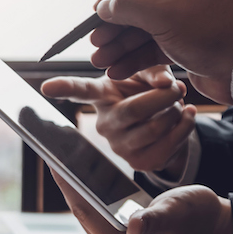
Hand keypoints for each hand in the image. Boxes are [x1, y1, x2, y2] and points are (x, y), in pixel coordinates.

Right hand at [41, 66, 195, 176]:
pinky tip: (186, 116)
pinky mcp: (140, 163)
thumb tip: (166, 84)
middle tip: (178, 87)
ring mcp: (120, 147)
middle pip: (133, 110)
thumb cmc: (149, 91)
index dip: (63, 88)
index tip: (46, 86)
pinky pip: (168, 145)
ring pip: (155, 128)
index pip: (80, 91)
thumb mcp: (150, 73)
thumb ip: (155, 70)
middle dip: (163, 97)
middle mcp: (104, 124)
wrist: (166, 121)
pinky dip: (185, 127)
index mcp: (101, 96)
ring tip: (178, 103)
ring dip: (176, 112)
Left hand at [52, 170, 232, 233]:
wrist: (212, 226)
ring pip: (86, 212)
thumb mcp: (177, 211)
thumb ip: (155, 219)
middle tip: (52, 153)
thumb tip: (135, 226)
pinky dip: (87, 192)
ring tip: (59, 158)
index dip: (69, 185)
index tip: (54, 161)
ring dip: (74, 187)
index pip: (87, 213)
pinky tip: (77, 171)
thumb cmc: (199, 217)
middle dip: (67, 183)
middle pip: (82, 213)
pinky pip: (95, 212)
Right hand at [89, 0, 232, 104]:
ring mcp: (186, 19)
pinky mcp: (186, 44)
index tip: (98, 10)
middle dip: (113, 26)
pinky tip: (117, 70)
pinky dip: (135, 58)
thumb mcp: (163, 14)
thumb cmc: (211, 31)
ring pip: (143, 29)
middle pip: (137, 4)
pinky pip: (153, 47)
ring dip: (119, 46)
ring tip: (100, 62)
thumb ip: (127, 7)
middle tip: (95, 42)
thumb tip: (103, 6)